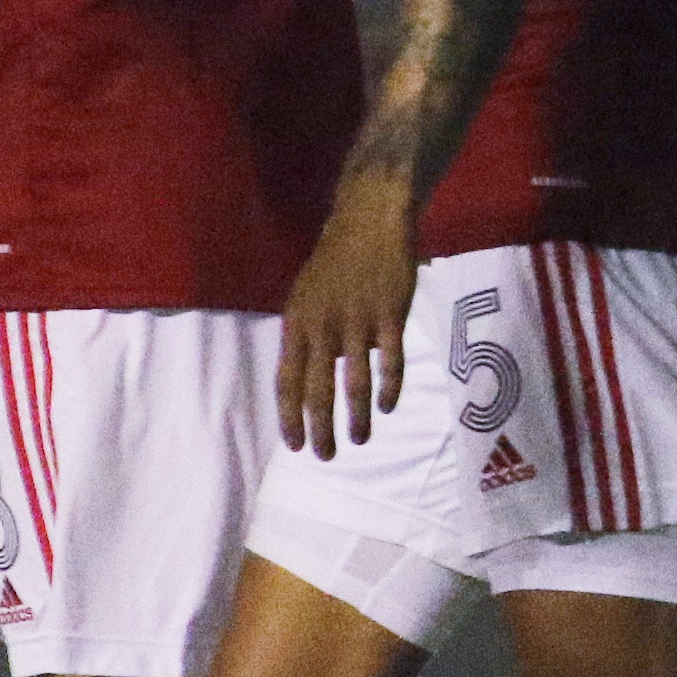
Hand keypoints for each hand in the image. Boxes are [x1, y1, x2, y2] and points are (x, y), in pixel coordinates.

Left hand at [278, 180, 416, 455]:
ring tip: (359, 439)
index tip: (296, 445)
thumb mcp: (307, 295)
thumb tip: (313, 375)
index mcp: (298, 323)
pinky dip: (389, 387)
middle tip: (326, 456)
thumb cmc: (337, 260)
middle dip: (320, 428)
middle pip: (317, 390)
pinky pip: (389, 360)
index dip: (290, 416)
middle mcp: (323, 327)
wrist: (369, 220)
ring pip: (354, 382)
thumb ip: (308, 335)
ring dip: (356, 417)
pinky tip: (389, 406)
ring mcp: (357, 322)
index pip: (287, 381)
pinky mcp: (389, 315)